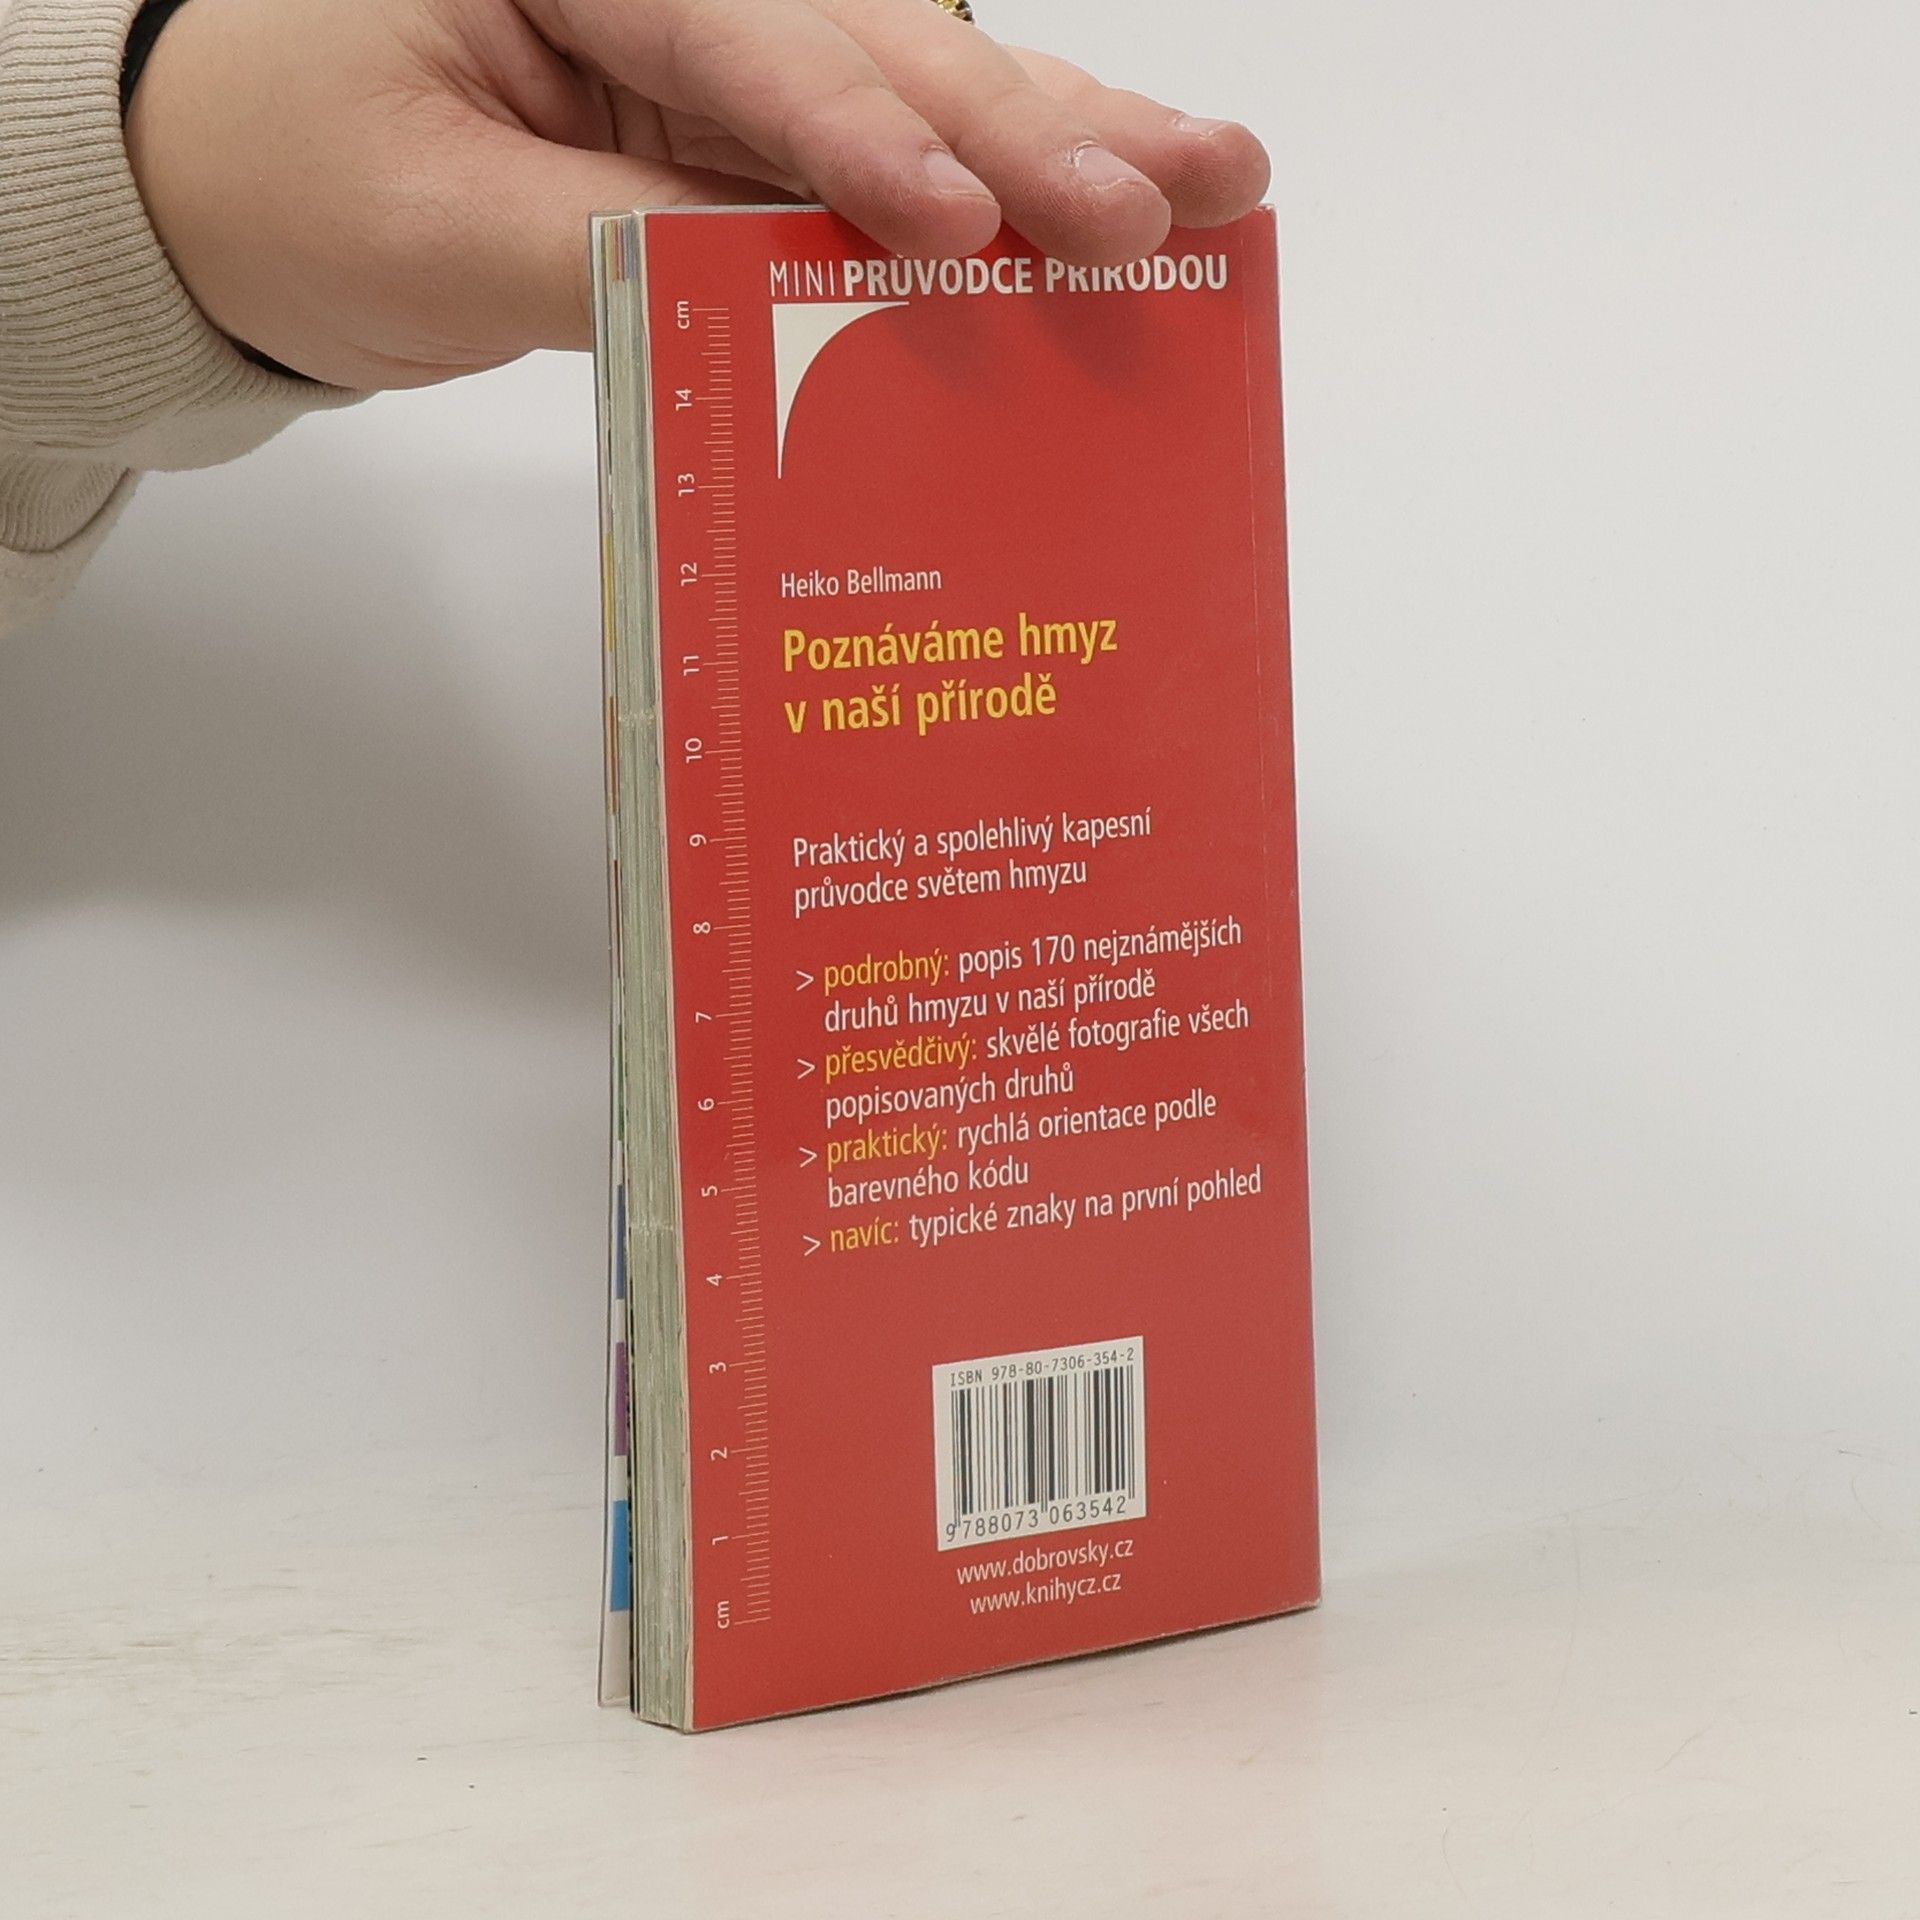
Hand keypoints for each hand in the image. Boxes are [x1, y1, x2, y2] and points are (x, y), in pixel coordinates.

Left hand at [124, 0, 1269, 390]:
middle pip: (877, 43)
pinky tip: (1115, 194)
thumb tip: (777, 302)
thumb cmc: (295, 176)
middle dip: (1028, 130)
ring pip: (915, 88)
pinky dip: (997, 193)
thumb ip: (612, 255)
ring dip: (1064, 144)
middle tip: (1176, 193)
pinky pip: (880, 155)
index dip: (863, 139)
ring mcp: (717, 46)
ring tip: (1213, 181)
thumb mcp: (432, 228)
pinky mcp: (738, 124)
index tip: (965, 231)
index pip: (742, 41)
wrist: (241, 188)